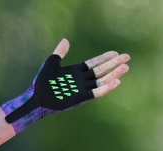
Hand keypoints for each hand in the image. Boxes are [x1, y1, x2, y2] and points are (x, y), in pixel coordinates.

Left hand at [2, 39, 130, 132]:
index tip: (115, 53)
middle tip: (126, 58)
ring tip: (125, 67)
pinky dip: (106, 88)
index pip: (93, 64)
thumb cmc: (41, 82)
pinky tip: (116, 82)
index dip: (104, 58)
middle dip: (113, 64)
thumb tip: (66, 40)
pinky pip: (96, 92)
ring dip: (113, 74)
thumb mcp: (51, 63)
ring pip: (101, 81)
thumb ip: (59, 52)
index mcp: (75, 72)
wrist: (36, 98)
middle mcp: (81, 80)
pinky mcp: (80, 97)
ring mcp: (82, 89)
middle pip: (101, 71)